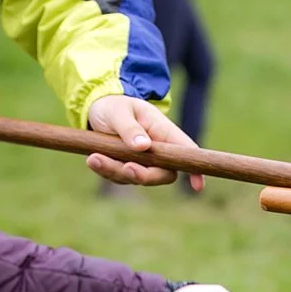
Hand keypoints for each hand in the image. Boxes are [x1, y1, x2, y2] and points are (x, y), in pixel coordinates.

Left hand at [85, 95, 205, 191]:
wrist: (96, 109)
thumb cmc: (113, 105)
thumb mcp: (119, 111)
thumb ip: (130, 128)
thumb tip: (143, 146)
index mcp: (163, 131)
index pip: (185, 152)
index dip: (194, 170)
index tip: (197, 186)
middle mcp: (157, 150)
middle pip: (162, 174)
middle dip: (143, 175)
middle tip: (125, 167)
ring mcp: (142, 162)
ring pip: (136, 178)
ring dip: (116, 172)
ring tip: (94, 158)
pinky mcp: (126, 168)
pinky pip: (119, 177)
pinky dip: (105, 171)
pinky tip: (92, 159)